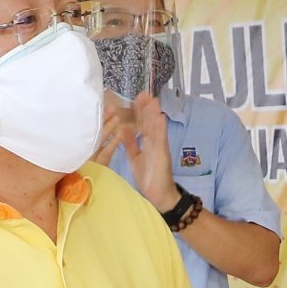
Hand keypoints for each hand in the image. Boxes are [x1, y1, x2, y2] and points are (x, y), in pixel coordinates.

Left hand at [124, 91, 178, 208]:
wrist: (160, 195)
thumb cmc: (149, 177)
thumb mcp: (135, 158)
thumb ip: (131, 144)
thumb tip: (124, 129)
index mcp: (146, 143)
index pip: (142, 124)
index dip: (139, 111)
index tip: (136, 97)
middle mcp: (154, 143)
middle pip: (149, 122)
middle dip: (146, 108)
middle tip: (144, 92)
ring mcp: (159, 148)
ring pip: (155, 128)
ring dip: (154, 113)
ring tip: (153, 99)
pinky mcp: (162, 155)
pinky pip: (161, 140)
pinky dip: (161, 128)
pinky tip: (160, 117)